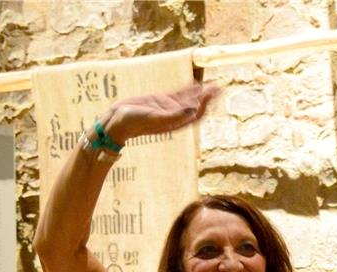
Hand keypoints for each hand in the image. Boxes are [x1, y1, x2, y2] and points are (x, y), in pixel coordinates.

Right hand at [103, 82, 220, 144]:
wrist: (118, 121)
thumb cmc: (135, 122)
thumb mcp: (156, 118)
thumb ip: (175, 115)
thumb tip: (193, 110)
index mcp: (177, 123)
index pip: (197, 113)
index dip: (206, 103)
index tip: (213, 92)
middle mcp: (175, 116)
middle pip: (196, 105)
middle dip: (207, 96)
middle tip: (219, 86)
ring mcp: (168, 108)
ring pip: (189, 98)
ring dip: (200, 91)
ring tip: (212, 84)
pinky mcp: (160, 101)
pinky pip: (178, 93)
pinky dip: (187, 88)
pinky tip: (195, 83)